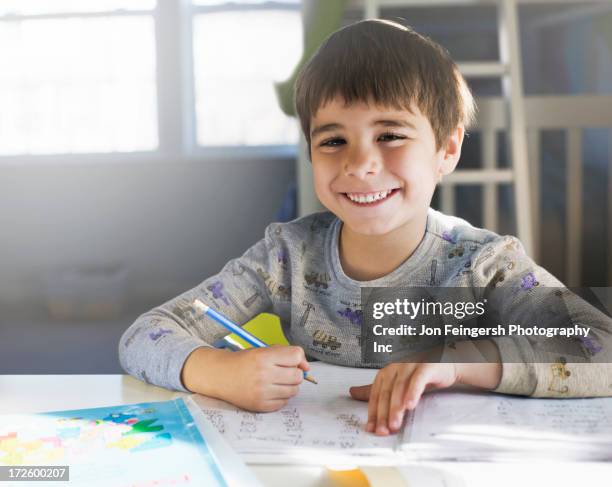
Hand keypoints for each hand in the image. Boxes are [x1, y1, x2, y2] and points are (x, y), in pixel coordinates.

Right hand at [182, 345, 308, 412]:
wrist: (221, 376)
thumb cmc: (245, 361)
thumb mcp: (262, 350)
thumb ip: (285, 353)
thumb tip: (306, 367)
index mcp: (264, 357)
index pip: (296, 356)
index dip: (299, 359)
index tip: (295, 362)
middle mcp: (263, 374)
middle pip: (298, 376)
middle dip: (294, 373)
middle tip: (283, 372)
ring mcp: (262, 392)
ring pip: (293, 391)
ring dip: (289, 386)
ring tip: (276, 381)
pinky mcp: (261, 405)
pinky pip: (284, 403)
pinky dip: (281, 397)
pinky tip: (270, 391)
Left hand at [349, 362, 457, 435]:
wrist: (445, 365)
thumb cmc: (419, 375)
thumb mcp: (396, 384)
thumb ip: (376, 390)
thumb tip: (352, 393)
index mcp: (386, 372)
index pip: (375, 395)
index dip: (373, 412)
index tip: (372, 429)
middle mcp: (395, 367)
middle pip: (386, 393)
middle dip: (383, 414)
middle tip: (383, 431)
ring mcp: (410, 365)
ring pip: (399, 388)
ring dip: (396, 408)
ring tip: (394, 424)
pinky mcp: (425, 367)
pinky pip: (417, 380)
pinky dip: (412, 393)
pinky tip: (410, 405)